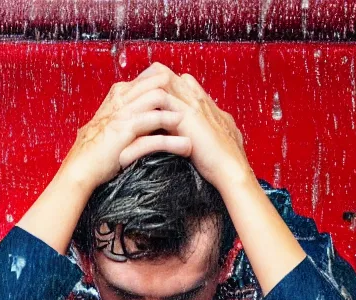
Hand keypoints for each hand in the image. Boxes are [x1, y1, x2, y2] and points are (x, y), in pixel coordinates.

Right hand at [60, 70, 192, 189]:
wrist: (80, 167)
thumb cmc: (95, 149)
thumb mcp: (110, 124)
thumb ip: (126, 112)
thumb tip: (146, 110)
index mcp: (118, 94)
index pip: (150, 77)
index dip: (171, 85)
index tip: (187, 97)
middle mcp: (121, 99)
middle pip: (157, 82)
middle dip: (179, 93)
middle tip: (197, 107)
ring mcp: (123, 114)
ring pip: (158, 100)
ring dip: (179, 112)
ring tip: (195, 125)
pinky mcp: (125, 132)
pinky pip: (155, 128)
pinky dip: (173, 139)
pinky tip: (186, 146)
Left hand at [132, 62, 255, 194]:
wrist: (231, 169)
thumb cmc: (224, 161)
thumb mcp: (215, 140)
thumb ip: (205, 132)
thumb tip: (196, 136)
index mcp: (205, 104)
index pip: (181, 81)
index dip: (161, 83)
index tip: (144, 92)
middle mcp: (198, 99)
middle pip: (169, 74)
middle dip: (147, 79)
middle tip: (128, 90)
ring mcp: (193, 105)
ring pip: (164, 79)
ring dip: (143, 86)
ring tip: (125, 95)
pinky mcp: (187, 117)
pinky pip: (162, 98)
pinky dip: (145, 101)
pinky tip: (130, 108)